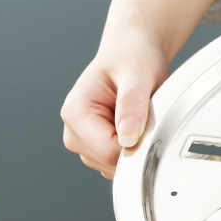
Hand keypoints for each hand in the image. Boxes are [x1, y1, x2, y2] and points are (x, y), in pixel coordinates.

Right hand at [61, 29, 167, 178]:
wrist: (131, 53)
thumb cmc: (130, 58)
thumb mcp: (136, 75)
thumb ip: (132, 104)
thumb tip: (128, 136)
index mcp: (75, 113)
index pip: (108, 152)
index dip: (134, 144)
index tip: (146, 124)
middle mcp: (74, 132)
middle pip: (111, 163)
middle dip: (135, 145)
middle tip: (141, 115)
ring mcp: (85, 144)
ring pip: (117, 167)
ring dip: (135, 146)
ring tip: (135, 117)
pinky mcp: (98, 150)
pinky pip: (121, 165)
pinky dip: (133, 149)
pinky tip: (133, 126)